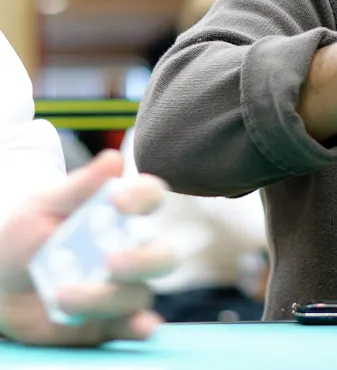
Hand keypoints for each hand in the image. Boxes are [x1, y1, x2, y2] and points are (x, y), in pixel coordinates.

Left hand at [0, 150, 175, 346]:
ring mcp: (123, 286)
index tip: (119, 200)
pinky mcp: (111, 319)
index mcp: (120, 214)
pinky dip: (142, 326)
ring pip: (139, 292)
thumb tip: (113, 158)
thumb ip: (79, 187)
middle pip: (163, 254)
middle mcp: (132, 249)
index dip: (144, 196)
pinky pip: (135, 325)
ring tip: (62, 295)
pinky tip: (141, 325)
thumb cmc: (25, 235)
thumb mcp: (43, 206)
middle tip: (111, 260)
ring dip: (106, 296)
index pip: (150, 197)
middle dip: (144, 259)